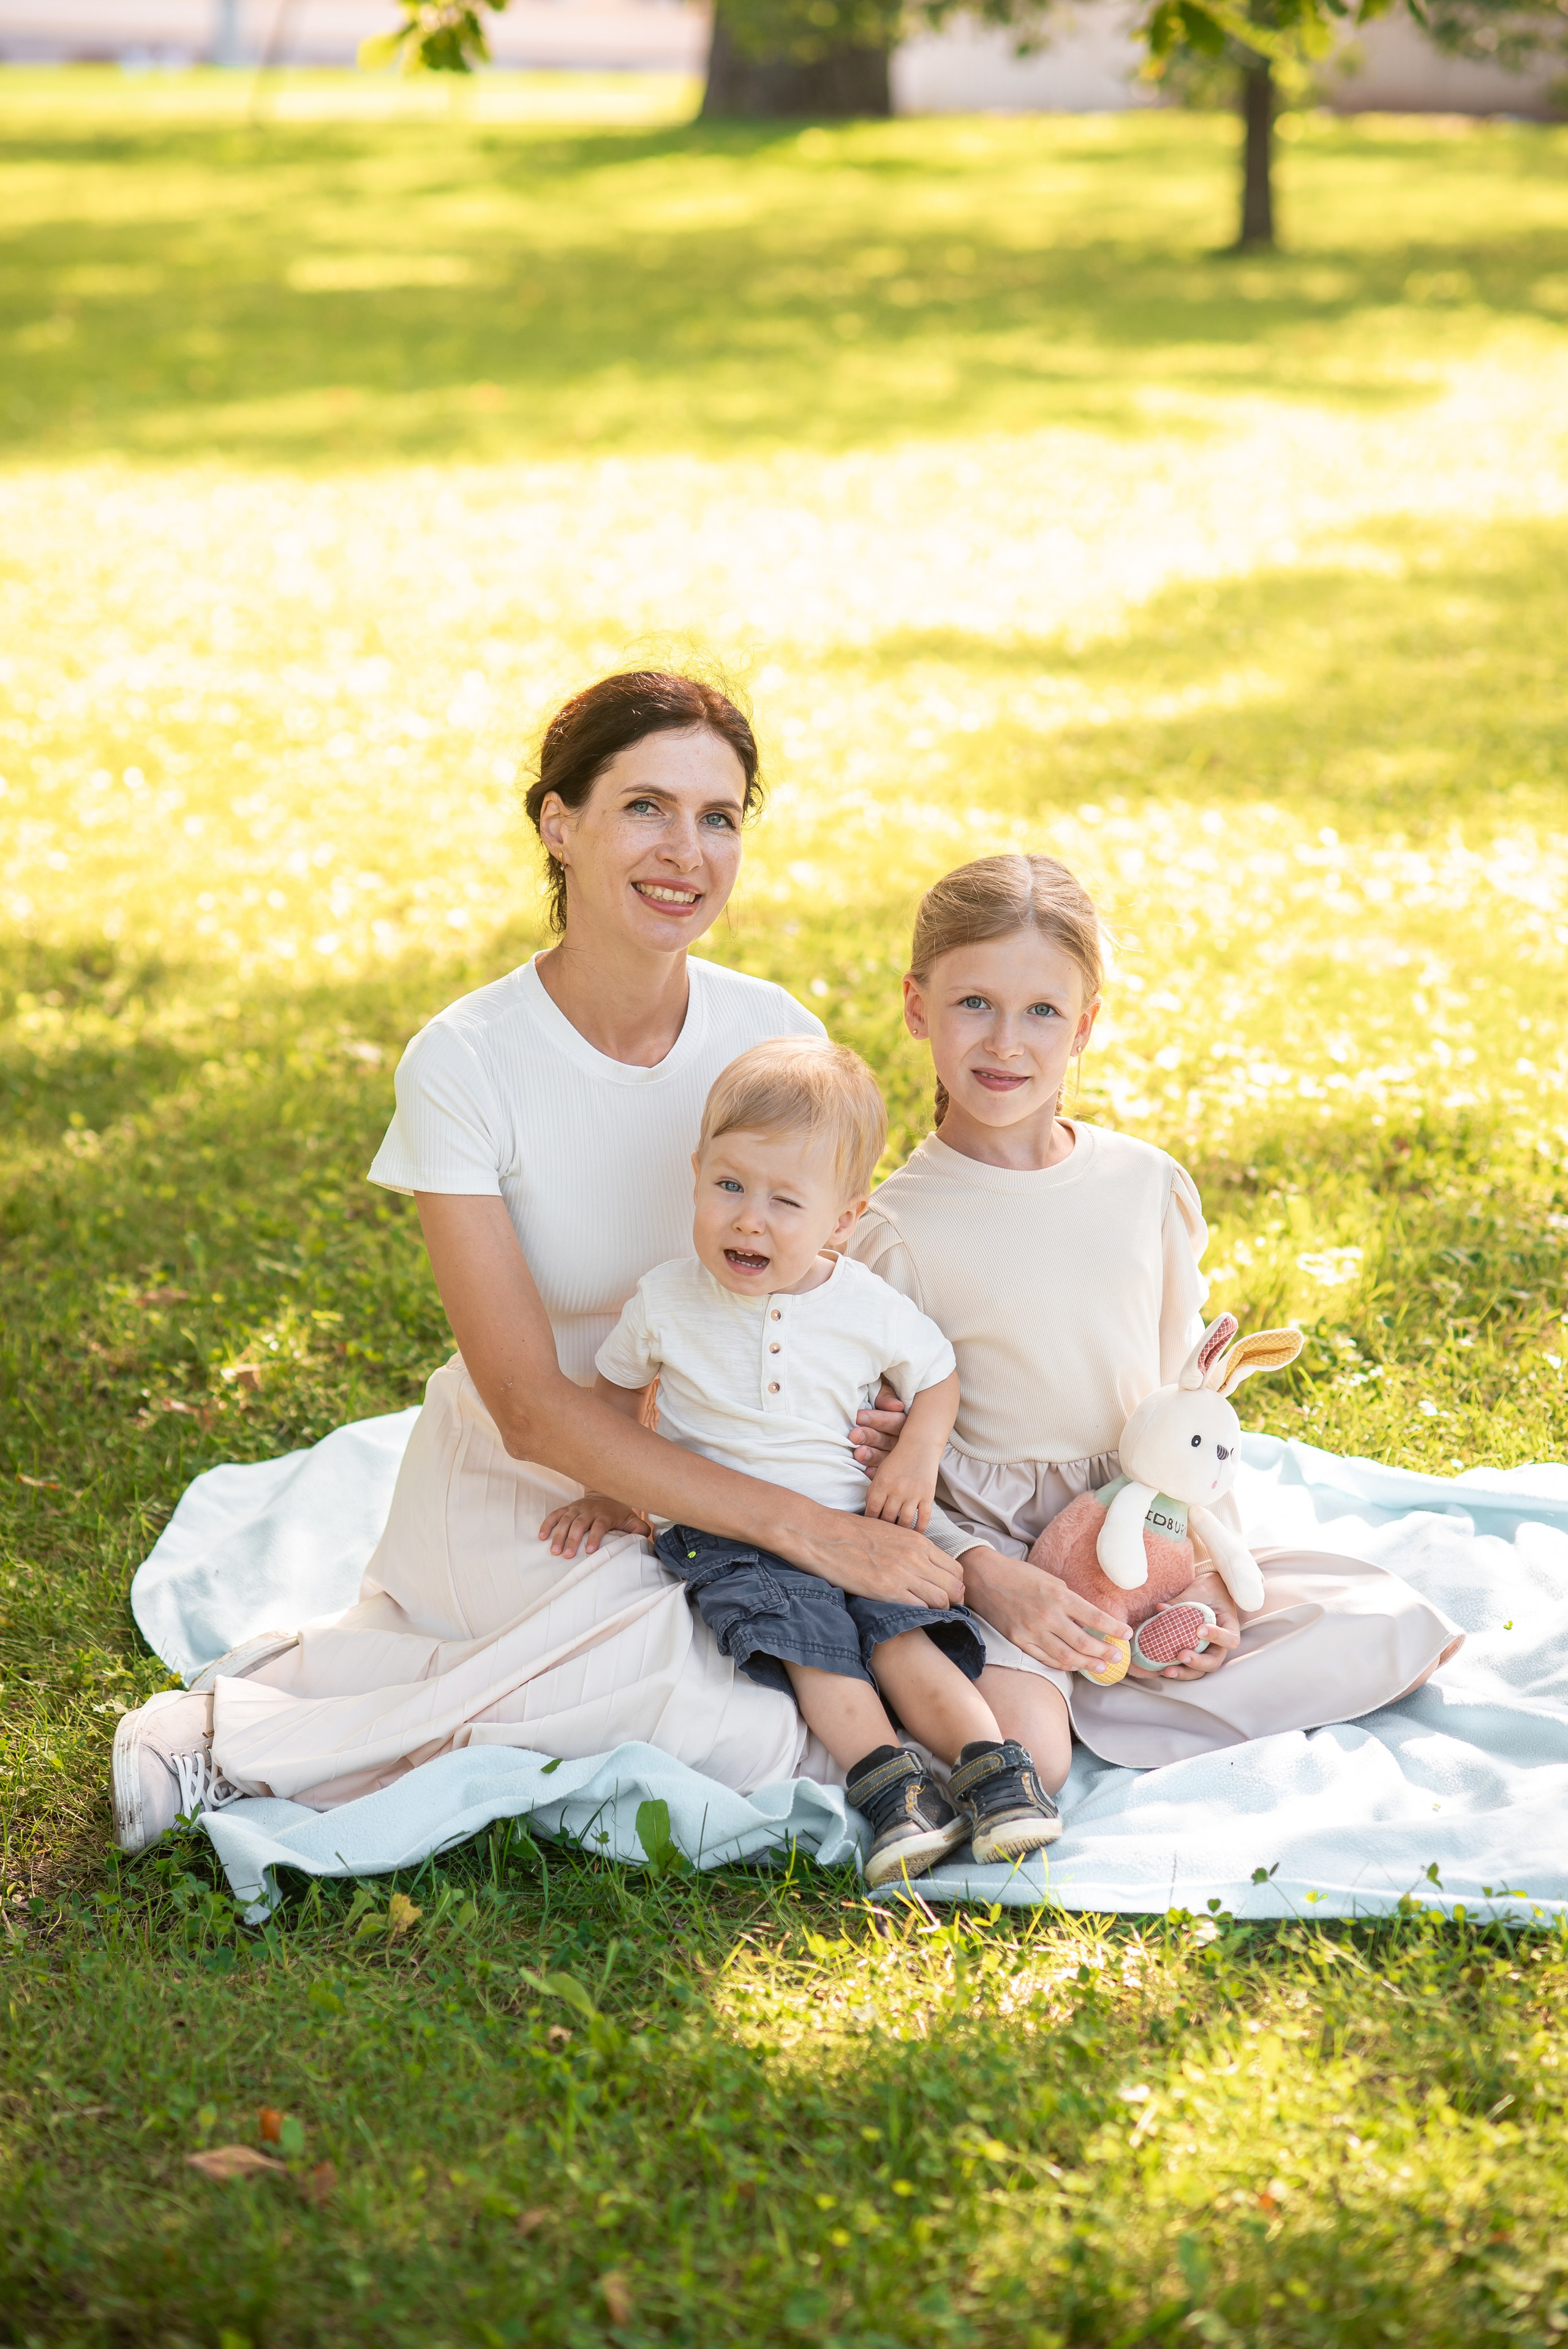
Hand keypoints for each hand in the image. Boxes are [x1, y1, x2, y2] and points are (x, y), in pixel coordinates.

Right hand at [538, 1495, 650, 1558]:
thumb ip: (639, 1529)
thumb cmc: (618, 1513)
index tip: (589, 1551)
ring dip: (558, 1534)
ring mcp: (576, 1509)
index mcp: (605, 1514)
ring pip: (565, 1520)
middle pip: (579, 1524)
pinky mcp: (567, 1508)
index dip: (594, 1537)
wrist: (606, 1493)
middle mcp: (589, 1510)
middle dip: (572, 1539)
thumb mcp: (631, 1519)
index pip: (599, 1525)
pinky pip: (555, 1515)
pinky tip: (541, 1537)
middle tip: (566, 1555)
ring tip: (553, 1551)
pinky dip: (547, 1524)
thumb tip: (645, 1538)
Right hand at [798, 1512, 965, 1610]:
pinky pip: (919, 1609)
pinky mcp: (887, 1590)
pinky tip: (908, 1616)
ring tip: (924, 1615)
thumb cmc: (850, 1532)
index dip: (955, 1586)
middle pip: (955, 1587)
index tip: (947, 1595)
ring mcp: (903, 1574)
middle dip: (953, 1601)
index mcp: (918, 1541)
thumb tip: (920, 1565)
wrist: (821, 1533)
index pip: (955, 1569)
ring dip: (937, 1611)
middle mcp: (916, 1557)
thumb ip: (909, 1548)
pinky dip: (920, 1616)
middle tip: (940, 1610)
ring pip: (942, 1601)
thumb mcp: (889, 1532)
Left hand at [848, 1382, 906, 1476]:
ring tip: (858, 1453)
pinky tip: (867, 1471)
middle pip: (888, 1440)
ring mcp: (896, 1459)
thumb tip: (897, 1406)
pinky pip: (884, 1475)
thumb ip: (886, 1397)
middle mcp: (902, 1441)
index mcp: (904, 1422)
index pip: (895, 1421)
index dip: (878, 1419)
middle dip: (870, 1437)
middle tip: (854, 1435)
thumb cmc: (876, 1404)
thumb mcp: (881, 1394)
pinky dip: (875, 1473)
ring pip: (885, 1458)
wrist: (871, 1416)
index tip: (859, 1417)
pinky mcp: (888, 1472)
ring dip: (871, 1456)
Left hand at [862, 1450, 937, 1532]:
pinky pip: (923, 1518)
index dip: (870, 1522)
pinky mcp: (928, 1496)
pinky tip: (915, 1535)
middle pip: (887, 1518)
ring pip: (904, 1521)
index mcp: (882, 1483)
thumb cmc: (898, 1460)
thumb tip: (870, 1513)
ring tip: (897, 1535)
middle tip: (884, 1534)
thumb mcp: (881, 1472)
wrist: (920, 1446)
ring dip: (900, 1531)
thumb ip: (874, 1491)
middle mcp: (897, 1490)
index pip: (872, 1510)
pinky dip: (919, 1529)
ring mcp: (914, 1494)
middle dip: (884, 1528)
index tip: (871, 1528)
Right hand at [959, 1547, 1132, 1675]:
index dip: (1113, 1628)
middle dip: (1104, 1651)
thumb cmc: (1020, 1575)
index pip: (1094, 1617)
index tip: (1126, 1634)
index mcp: (1058, 1595)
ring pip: (1066, 1656)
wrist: (984, 1578)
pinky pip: (1045, 1658)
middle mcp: (1047, 1615)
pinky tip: (1073, 1665)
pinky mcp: (1019, 1640)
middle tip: (1117, 1657)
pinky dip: (1062, 1664)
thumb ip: (1069, 1601)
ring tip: (1101, 1666)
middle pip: (1083, 1642)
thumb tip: (1087, 1621)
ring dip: (1087, 1664)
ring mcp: (1032, 1631)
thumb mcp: (1050, 1580)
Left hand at [1126, 1572, 1241, 1681]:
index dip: (1217, 1637)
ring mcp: (1204, 1651)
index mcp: (1228, 1627)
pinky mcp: (1191, 1653)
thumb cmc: (1207, 1590)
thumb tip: (1161, 1609)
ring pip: (1199, 1670)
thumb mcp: (1199, 1591)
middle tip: (1182, 1655)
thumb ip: (1182, 1601)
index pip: (1230, 1639)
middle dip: (1198, 1662)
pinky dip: (1174, 1669)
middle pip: (1214, 1662)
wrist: (1204, 1592)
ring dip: (1184, 1673)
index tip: (1200, 1629)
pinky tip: (1160, 1669)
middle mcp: (1218, 1644)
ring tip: (1167, 1671)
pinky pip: (1185, 1666)